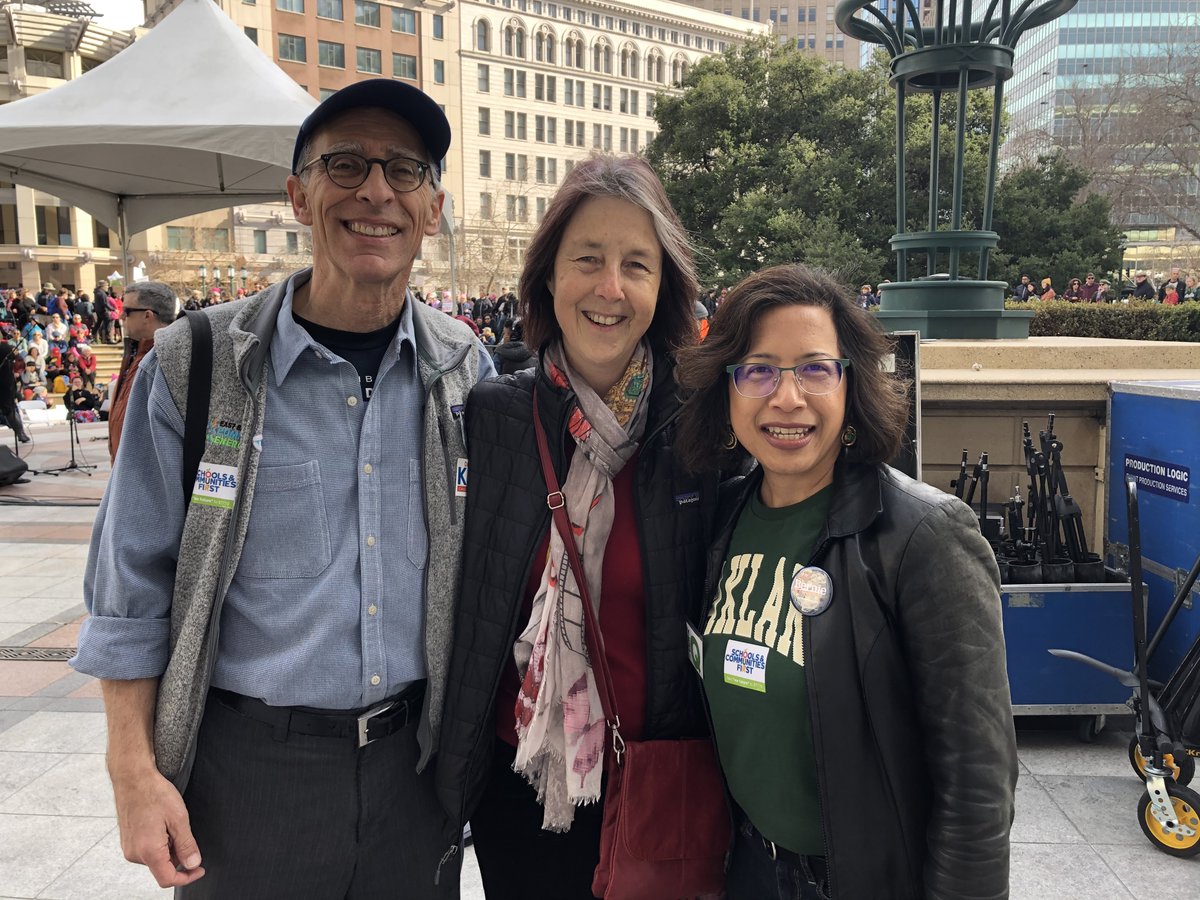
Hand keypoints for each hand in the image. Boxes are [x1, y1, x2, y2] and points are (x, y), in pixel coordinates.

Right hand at [110, 767, 205, 887]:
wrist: (133, 778)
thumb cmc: (154, 793)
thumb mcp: (179, 818)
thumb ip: (186, 845)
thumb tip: (193, 864)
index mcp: (148, 851)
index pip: (168, 879)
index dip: (187, 877)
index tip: (199, 869)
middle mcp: (134, 853)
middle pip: (163, 868)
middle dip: (178, 856)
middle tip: (184, 831)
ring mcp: (129, 848)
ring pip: (156, 859)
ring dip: (168, 848)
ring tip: (170, 823)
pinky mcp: (127, 841)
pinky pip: (147, 850)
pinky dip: (159, 843)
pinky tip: (161, 824)